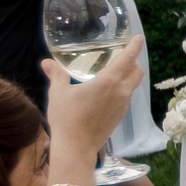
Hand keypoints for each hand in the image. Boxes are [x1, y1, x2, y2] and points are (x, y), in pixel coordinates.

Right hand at [39, 35, 143, 158]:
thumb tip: (46, 62)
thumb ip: (56, 75)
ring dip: (129, 75)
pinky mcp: (119, 117)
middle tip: (126, 54)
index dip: (134, 46)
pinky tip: (109, 91)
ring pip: (132, 85)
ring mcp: (122, 106)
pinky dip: (122, 89)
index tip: (139, 37)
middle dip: (135, 61)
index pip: (128, 58)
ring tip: (116, 70)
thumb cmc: (66, 119)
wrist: (76, 148)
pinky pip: (126, 97)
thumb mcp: (58, 93)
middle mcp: (120, 92)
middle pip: (137, 72)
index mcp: (109, 81)